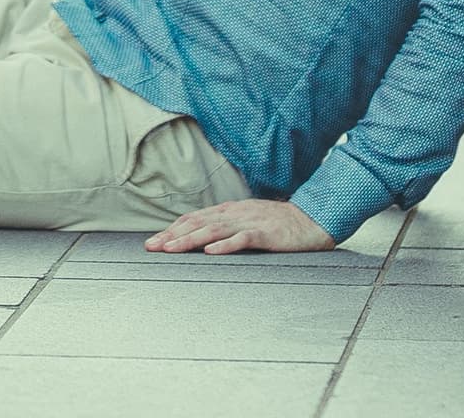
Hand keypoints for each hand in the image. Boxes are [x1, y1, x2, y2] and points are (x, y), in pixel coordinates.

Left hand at [146, 198, 332, 254]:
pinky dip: (226, 245)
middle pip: (198, 223)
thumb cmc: (278, 225)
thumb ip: (226, 228)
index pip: (194, 219)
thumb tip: (201, 241)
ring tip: (171, 249)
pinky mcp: (266, 233)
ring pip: (214, 230)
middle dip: (172, 236)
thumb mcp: (247, 222)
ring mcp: (250, 222)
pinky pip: (243, 239)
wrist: (312, 221)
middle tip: (151, 248)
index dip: (172, 230)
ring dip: (190, 240)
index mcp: (229, 211)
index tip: (153, 243)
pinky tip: (211, 252)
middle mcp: (235, 213)